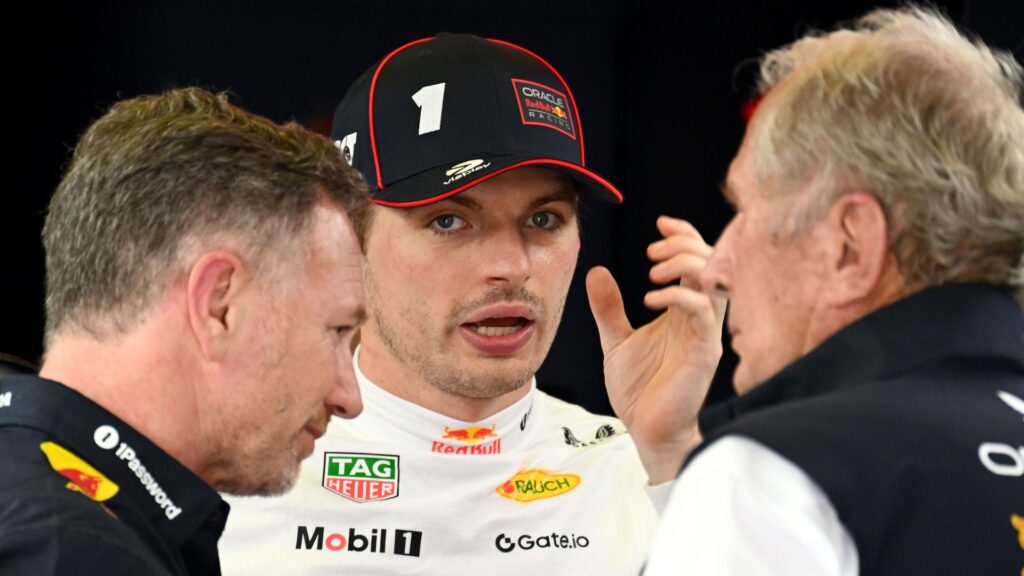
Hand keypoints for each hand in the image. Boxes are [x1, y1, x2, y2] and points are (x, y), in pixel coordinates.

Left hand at [586, 216, 725, 483]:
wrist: (649, 432)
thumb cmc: (641, 390)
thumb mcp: (616, 340)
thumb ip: (608, 308)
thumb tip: (597, 271)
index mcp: (684, 312)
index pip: (698, 260)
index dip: (684, 235)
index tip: (660, 223)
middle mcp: (700, 318)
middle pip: (713, 263)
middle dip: (685, 245)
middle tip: (652, 252)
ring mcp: (705, 335)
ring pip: (715, 282)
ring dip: (685, 265)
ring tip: (652, 272)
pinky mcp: (704, 354)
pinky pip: (704, 313)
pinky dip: (679, 297)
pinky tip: (650, 299)